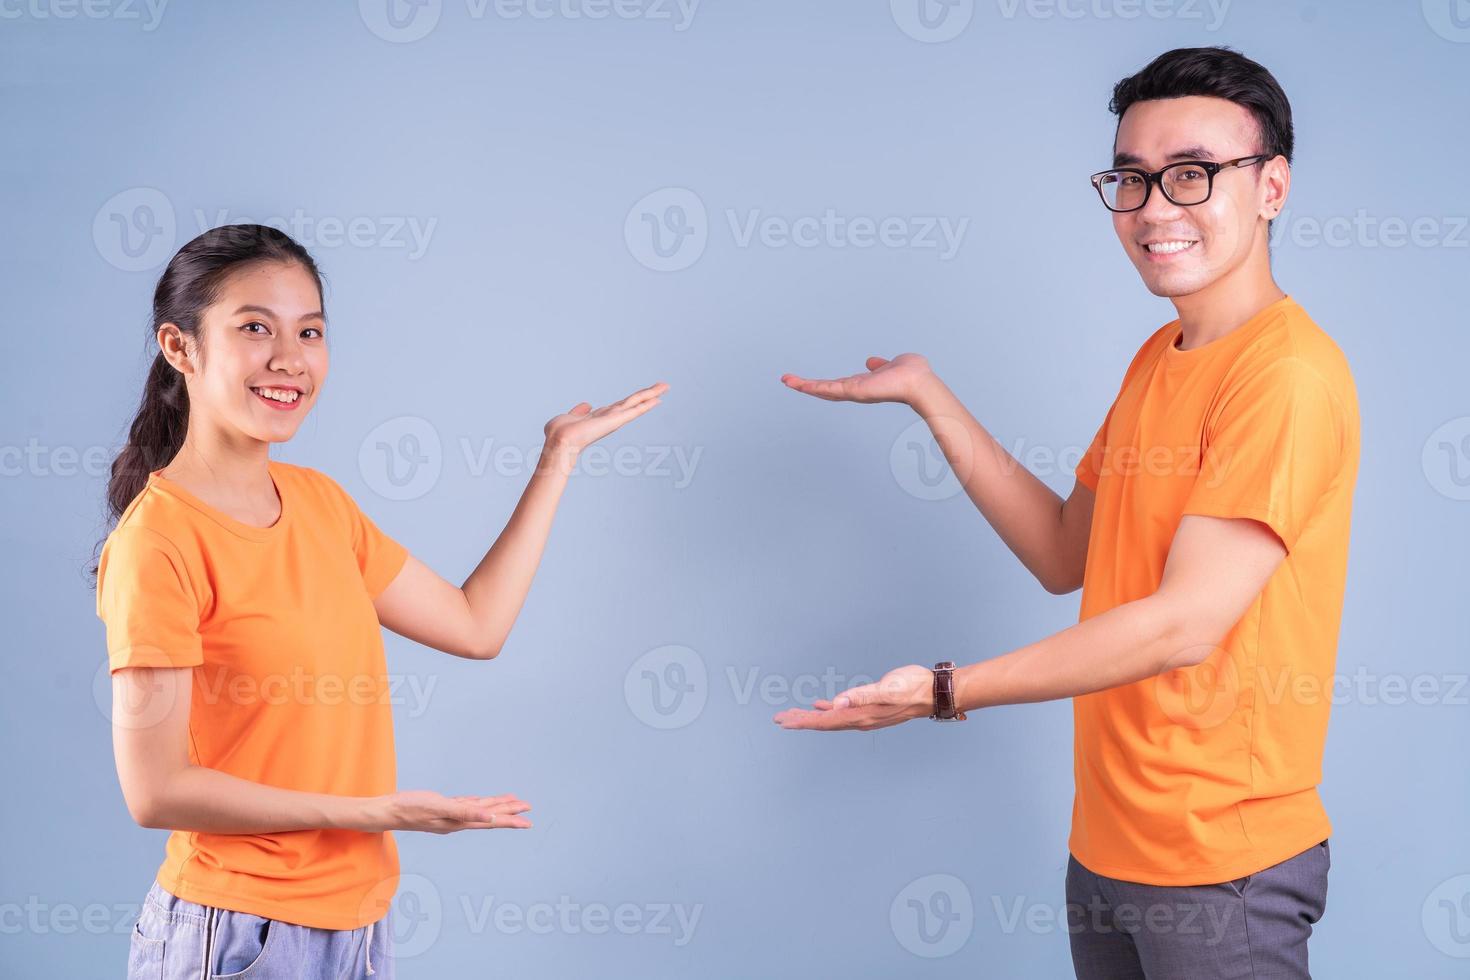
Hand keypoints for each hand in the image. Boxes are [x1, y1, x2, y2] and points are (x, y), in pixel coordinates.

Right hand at [369, 790, 532, 833]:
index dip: (510, 820)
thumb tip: (488, 818)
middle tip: (528, 809)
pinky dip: (479, 803)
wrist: (386, 811)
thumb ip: (464, 812)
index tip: (528, 822)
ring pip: (480, 810)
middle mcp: (457, 821)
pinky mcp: (443, 808)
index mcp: (458, 822)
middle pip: (489, 816)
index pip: (491, 822)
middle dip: (509, 812)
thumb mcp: (439, 807)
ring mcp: (450, 815)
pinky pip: (467, 805)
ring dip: (496, 806)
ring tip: (513, 803)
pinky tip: (484, 802)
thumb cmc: (409, 809)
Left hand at [541, 381, 669, 470]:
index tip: (645, 395)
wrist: (558, 442)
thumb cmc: (559, 434)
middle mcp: (610, 418)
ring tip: (665, 386)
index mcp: (601, 417)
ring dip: (652, 394)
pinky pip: (634, 410)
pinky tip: (658, 399)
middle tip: (664, 387)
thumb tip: (586, 405)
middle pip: (633, 402)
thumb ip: (579, 411)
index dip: (633, 400)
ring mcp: (614, 419)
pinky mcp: (615, 420)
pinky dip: (647, 404)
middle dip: (648, 394)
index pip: (620, 406)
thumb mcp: (569, 417)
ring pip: (636, 403)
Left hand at [773, 664, 934, 731]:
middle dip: (801, 720)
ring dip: (812, 717)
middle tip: (779, 718)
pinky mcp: (870, 708)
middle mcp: (860, 719)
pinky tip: (821, 705)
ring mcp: (865, 715)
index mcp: (860, 715)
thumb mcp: (886, 689)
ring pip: (832, 718)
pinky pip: (843, 712)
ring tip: (794, 715)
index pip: (824, 721)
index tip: (783, 720)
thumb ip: (861, 696)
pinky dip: (829, 709)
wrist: (932, 692)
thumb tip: (836, 703)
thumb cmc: (911, 688)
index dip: (802, 721)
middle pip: (824, 722)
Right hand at [780, 354, 936, 406]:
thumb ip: (880, 366)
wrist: (919, 382)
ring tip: (786, 380)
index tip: (808, 381)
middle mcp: (856, 391)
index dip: (822, 384)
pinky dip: (812, 386)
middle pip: (825, 390)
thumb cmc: (912, 374)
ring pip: (823, 390)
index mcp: (863, 385)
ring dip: (803, 386)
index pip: (838, 385)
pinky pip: (828, 388)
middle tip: (788, 381)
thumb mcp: (891, 365)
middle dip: (806, 386)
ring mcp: (853, 392)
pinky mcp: (853, 390)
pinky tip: (798, 383)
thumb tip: (871, 362)